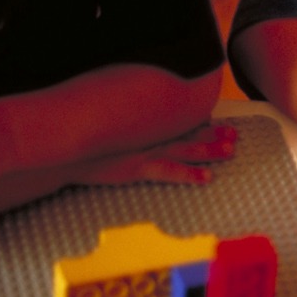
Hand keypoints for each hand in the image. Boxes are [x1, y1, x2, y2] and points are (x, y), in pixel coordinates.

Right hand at [77, 122, 237, 185]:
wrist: (61, 152)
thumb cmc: (83, 143)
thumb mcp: (106, 129)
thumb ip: (125, 124)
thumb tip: (137, 118)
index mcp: (143, 127)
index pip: (178, 122)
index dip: (202, 123)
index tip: (222, 122)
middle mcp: (148, 136)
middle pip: (188, 133)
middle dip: (214, 134)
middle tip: (236, 135)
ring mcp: (144, 151)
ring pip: (186, 149)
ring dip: (209, 149)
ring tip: (231, 150)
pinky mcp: (137, 168)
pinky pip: (169, 171)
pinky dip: (189, 174)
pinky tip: (207, 178)